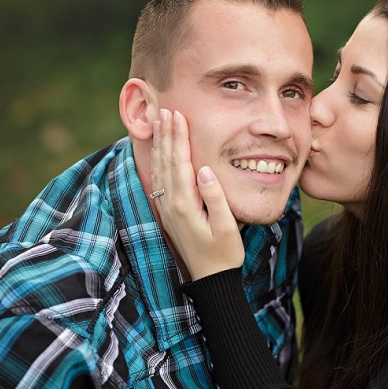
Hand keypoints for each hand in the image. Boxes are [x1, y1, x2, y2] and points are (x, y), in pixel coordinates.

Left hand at [151, 108, 244, 279]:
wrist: (210, 280)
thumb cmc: (225, 253)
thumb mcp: (228, 227)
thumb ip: (216, 198)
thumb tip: (204, 170)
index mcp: (186, 205)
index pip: (180, 163)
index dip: (178, 138)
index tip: (177, 115)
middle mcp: (171, 205)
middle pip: (166, 162)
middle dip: (166, 134)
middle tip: (165, 109)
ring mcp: (167, 209)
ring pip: (159, 169)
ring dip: (160, 144)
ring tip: (160, 122)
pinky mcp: (168, 213)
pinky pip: (159, 180)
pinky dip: (159, 161)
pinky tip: (161, 150)